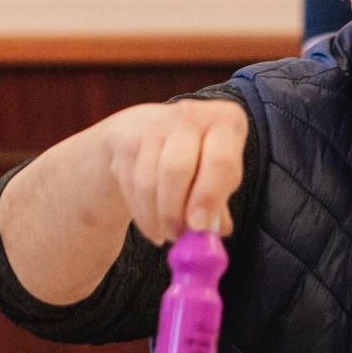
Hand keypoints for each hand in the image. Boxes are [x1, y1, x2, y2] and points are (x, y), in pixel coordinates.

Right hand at [97, 99, 248, 244]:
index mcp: (225, 121)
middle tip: (179, 237)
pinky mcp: (125, 141)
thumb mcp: (217, 173)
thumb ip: (219, 204)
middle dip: (175, 210)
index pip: (220, 162)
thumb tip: (216, 232)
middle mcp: (190, 115)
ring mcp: (153, 125)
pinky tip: (153, 224)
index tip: (198, 227)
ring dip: (157, 217)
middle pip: (177, 169)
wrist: (151, 130)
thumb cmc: (197, 157)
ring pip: (149, 182)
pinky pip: (130, 186)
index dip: (208, 197)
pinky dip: (142, 213)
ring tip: (168, 233)